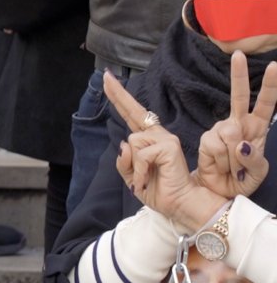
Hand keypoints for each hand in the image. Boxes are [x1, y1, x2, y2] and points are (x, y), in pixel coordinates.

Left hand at [104, 71, 215, 226]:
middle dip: (118, 94)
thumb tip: (123, 144)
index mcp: (149, 141)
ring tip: (145, 179)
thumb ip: (125, 162)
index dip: (120, 98)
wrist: (179, 205)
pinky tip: (148, 180)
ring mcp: (165, 139)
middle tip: (105, 77)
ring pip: (132, 142)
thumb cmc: (159, 191)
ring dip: (133, 166)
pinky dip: (140, 171)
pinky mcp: (170, 145)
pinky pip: (141, 154)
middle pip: (134, 112)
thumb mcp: (133, 178)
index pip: (132, 116)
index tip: (108, 80)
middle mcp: (158, 135)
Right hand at [194, 51, 276, 198]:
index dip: (269, 86)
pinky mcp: (207, 140)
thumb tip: (241, 145)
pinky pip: (215, 146)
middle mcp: (238, 124)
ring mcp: (220, 131)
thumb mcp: (257, 174)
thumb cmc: (242, 182)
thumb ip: (253, 160)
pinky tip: (220, 167)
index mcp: (257, 128)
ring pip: (229, 133)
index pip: (265, 103)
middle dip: (238, 75)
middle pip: (238, 96)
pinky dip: (221, 160)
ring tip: (233, 169)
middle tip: (238, 54)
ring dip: (234, 158)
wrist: (220, 194)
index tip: (273, 66)